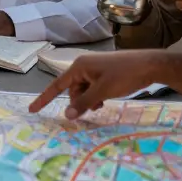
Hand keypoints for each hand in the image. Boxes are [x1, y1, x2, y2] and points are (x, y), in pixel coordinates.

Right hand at [29, 51, 169, 118]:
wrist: (149, 65)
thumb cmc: (124, 75)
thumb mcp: (103, 91)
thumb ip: (84, 103)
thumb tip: (67, 115)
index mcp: (79, 66)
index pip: (57, 85)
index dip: (44, 98)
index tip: (32, 110)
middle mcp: (84, 66)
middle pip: (72, 90)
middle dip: (78, 102)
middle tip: (93, 109)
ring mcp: (94, 69)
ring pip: (83, 91)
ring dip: (88, 101)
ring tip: (101, 105)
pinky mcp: (104, 73)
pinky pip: (92, 88)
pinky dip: (95, 97)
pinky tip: (104, 101)